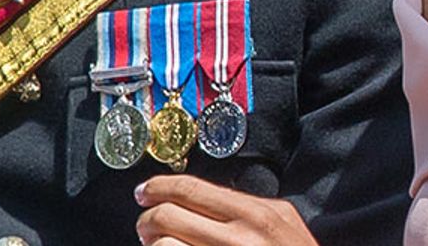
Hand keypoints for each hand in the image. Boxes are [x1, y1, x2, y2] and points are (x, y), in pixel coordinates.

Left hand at [135, 175, 318, 245]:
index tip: (145, 191)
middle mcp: (235, 240)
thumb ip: (247, 206)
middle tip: (145, 224)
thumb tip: (204, 199)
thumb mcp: (282, 222)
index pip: (190, 190)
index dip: (160, 187)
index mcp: (253, 214)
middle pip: (168, 216)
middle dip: (148, 219)